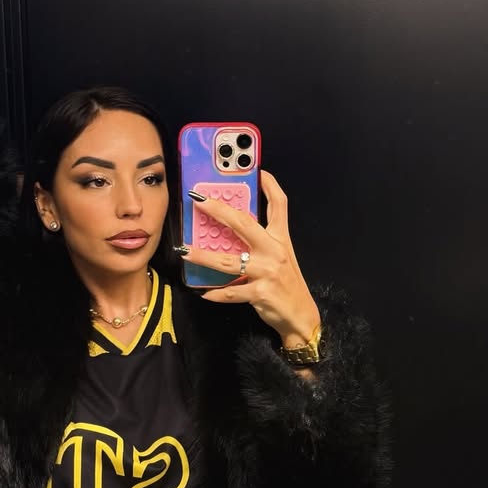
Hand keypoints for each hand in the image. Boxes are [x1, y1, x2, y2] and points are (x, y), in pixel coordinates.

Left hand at [182, 171, 319, 346]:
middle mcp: (275, 251)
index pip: (280, 204)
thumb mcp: (281, 257)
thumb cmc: (286, 285)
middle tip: (198, 200)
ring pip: (228, 261)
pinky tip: (204, 292)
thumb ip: (262, 242)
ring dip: (203, 256)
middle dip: (218, 210)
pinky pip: (231, 292)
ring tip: (185, 251)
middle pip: (243, 223)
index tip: (259, 170)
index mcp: (281, 239)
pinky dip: (216, 294)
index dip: (270, 185)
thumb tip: (233, 230)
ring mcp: (267, 271)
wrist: (301, 317)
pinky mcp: (260, 292)